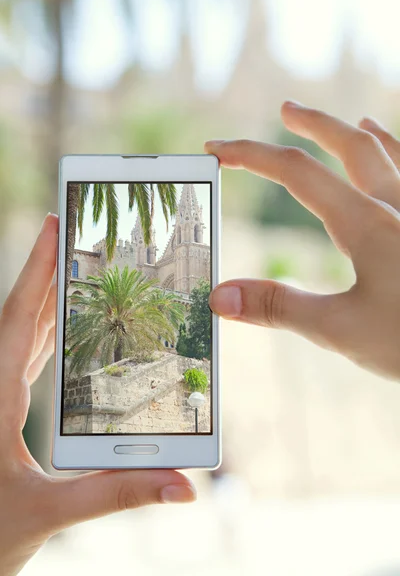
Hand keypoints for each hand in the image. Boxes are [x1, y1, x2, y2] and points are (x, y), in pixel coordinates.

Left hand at [0, 214, 195, 575]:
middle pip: (20, 318)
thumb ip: (115, 496)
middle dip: (45, 273)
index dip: (35, 270)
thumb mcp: (49, 514)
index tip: (51, 225)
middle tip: (71, 234)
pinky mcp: (3, 410)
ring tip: (73, 272)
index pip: (18, 320)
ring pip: (20, 336)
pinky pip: (23, 360)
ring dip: (45, 302)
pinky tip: (60, 331)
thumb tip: (181, 485)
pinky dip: (43, 335)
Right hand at [206, 102, 399, 378]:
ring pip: (384, 150)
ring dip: (350, 132)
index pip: (295, 172)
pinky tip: (387, 141)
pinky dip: (392, 148)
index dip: (250, 156)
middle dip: (311, 124)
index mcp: (365, 224)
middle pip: (347, 144)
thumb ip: (278, 307)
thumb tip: (219, 296)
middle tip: (284, 111)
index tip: (217, 152)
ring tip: (329, 120)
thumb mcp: (341, 330)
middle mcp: (395, 205)